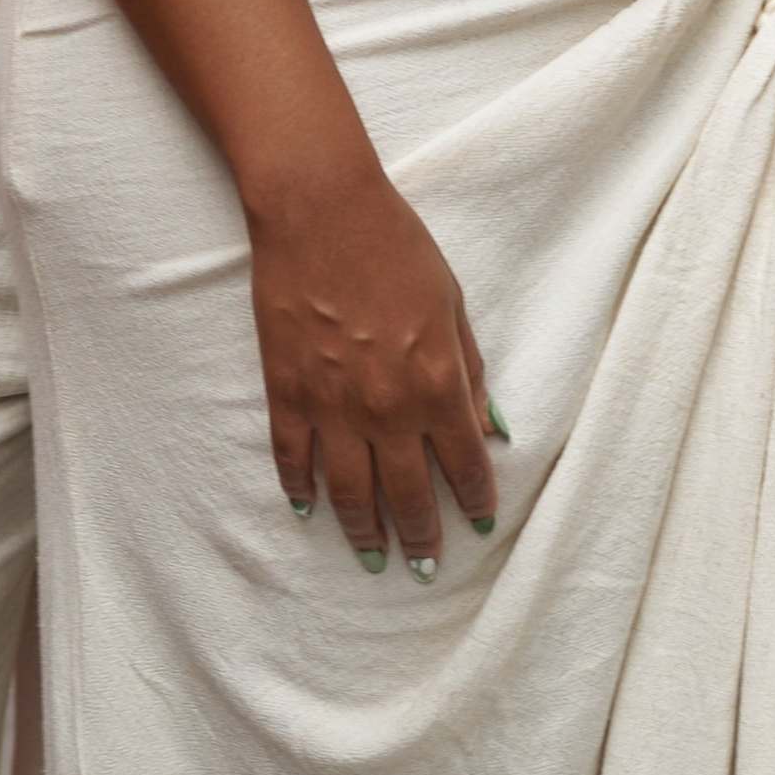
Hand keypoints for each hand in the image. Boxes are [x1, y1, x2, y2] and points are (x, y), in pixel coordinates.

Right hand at [248, 152, 500, 574]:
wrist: (321, 209)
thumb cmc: (395, 244)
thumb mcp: (452, 302)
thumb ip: (469, 369)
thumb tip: (487, 425)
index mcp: (437, 383)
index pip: (465, 466)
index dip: (474, 502)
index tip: (477, 525)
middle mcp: (388, 408)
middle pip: (409, 496)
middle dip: (421, 537)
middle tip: (426, 566)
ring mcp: (333, 407)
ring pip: (350, 495)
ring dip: (364, 534)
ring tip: (374, 559)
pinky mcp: (287, 393)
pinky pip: (293, 460)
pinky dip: (300, 491)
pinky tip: (309, 510)